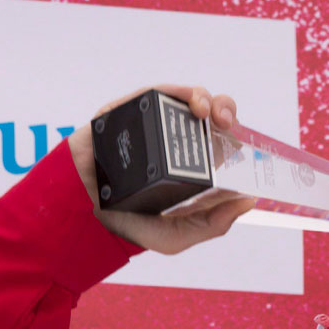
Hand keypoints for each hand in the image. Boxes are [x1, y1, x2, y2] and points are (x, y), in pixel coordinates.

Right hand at [69, 85, 255, 254]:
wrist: (80, 216)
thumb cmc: (126, 225)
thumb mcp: (175, 236)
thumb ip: (212, 225)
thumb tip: (248, 202)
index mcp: (190, 166)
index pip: (220, 143)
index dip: (236, 137)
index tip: (242, 144)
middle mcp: (174, 141)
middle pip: (209, 115)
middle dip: (224, 110)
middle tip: (225, 122)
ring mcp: (151, 126)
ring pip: (186, 99)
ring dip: (204, 97)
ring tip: (206, 112)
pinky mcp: (128, 114)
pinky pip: (155, 94)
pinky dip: (174, 92)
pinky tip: (186, 104)